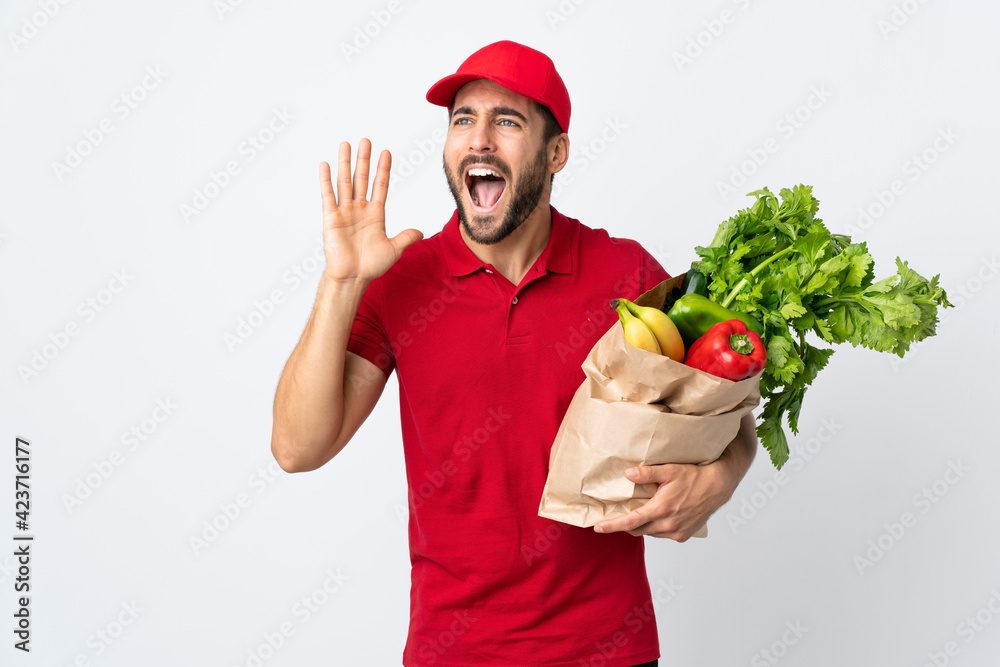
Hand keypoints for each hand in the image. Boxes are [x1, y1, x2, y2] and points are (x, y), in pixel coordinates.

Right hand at [320, 139, 422, 283]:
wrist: (353, 277)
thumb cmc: (371, 266)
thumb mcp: (394, 249)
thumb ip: (406, 237)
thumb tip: (420, 232)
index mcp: (375, 214)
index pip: (380, 186)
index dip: (383, 170)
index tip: (386, 152)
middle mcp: (360, 209)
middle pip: (362, 178)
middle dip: (365, 159)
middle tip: (366, 140)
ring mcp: (345, 212)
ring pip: (345, 182)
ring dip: (345, 163)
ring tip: (346, 144)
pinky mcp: (331, 218)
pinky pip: (328, 195)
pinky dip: (326, 180)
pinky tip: (326, 165)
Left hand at [592, 462, 732, 540]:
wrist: (718, 486)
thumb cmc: (694, 476)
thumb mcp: (669, 470)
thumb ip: (647, 474)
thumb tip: (627, 474)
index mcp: (661, 509)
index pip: (630, 521)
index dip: (612, 526)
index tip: (598, 528)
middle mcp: (668, 524)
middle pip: (637, 529)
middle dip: (625, 524)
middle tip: (617, 515)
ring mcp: (676, 532)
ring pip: (649, 533)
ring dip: (642, 525)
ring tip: (640, 512)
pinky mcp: (683, 535)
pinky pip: (662, 534)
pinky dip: (655, 527)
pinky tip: (658, 515)